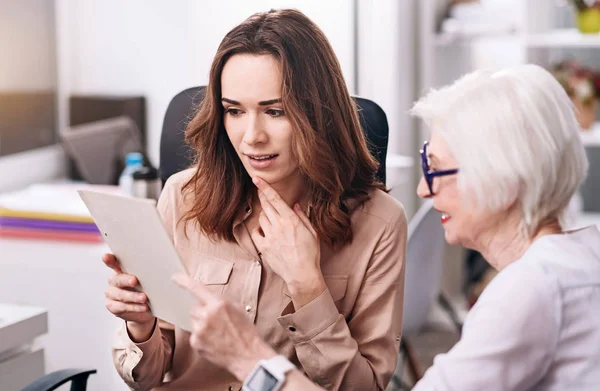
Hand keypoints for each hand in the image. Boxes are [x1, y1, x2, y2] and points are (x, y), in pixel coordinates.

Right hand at [102, 253, 154, 340]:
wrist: (146, 307)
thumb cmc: (148, 287)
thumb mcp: (149, 277)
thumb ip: (150, 270)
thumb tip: (164, 262)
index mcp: (121, 269)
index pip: (113, 262)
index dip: (109, 259)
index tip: (106, 256)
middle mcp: (114, 280)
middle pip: (117, 279)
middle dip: (126, 280)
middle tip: (135, 281)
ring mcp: (111, 293)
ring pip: (120, 295)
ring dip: (133, 296)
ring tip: (144, 298)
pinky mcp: (112, 306)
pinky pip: (122, 307)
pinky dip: (134, 307)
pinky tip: (144, 307)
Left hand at [172, 273, 276, 380]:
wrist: (248, 355)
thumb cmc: (245, 332)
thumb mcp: (237, 309)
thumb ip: (219, 302)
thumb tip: (206, 298)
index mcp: (218, 304)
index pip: (197, 288)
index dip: (184, 281)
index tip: (175, 277)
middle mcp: (207, 316)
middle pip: (194, 308)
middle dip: (202, 311)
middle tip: (216, 320)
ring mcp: (199, 330)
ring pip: (193, 321)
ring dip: (201, 323)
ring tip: (217, 332)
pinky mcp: (195, 342)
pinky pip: (194, 334)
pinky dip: (201, 336)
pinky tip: (214, 341)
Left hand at [250, 177, 325, 307]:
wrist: (302, 274)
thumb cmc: (310, 254)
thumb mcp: (312, 233)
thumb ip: (302, 217)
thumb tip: (296, 205)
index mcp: (291, 220)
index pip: (275, 199)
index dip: (265, 187)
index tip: (257, 179)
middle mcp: (279, 226)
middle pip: (266, 206)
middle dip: (262, 196)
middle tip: (259, 190)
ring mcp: (270, 236)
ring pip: (261, 218)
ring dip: (265, 216)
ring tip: (273, 222)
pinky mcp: (264, 247)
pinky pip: (256, 232)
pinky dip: (260, 230)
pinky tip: (267, 233)